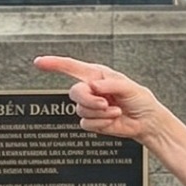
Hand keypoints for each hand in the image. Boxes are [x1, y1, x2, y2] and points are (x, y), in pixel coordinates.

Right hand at [33, 56, 171, 141]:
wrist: (146, 121)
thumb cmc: (140, 100)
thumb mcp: (128, 87)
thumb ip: (109, 84)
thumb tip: (93, 86)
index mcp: (97, 75)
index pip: (71, 67)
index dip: (54, 64)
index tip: (39, 62)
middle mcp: (91, 89)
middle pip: (75, 92)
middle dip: (89, 100)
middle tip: (105, 103)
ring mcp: (91, 106)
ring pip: (80, 110)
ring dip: (100, 113)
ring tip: (115, 110)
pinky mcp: (93, 121)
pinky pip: (87, 123)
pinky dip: (102, 123)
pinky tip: (113, 118)